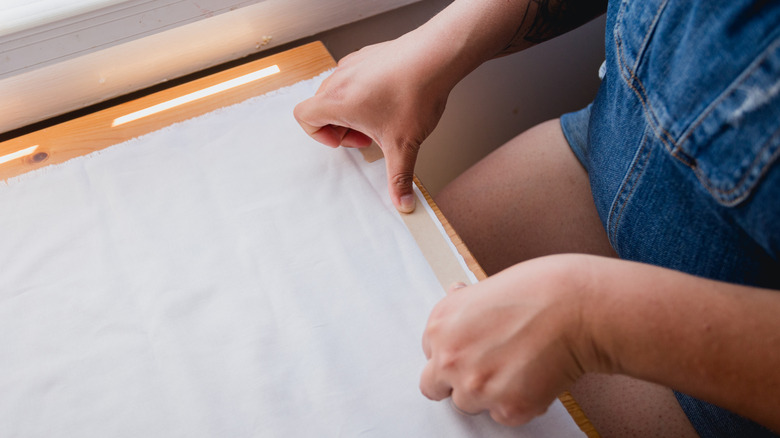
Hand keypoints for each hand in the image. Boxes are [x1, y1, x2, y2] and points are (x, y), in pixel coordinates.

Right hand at [294, 35, 453, 212]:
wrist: (437, 56)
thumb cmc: (415, 94)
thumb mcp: (404, 145)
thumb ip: (399, 178)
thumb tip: (402, 204)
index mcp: (337, 101)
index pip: (303, 117)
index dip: (319, 134)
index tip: (345, 141)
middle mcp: (339, 79)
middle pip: (322, 107)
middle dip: (342, 127)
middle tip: (369, 135)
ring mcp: (353, 64)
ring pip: (339, 91)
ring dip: (353, 109)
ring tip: (381, 118)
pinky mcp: (367, 55)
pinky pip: (355, 77)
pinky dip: (364, 91)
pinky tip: (391, 99)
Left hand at [420, 255, 593, 425]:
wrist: (577, 306)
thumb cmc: (538, 290)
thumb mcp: (485, 287)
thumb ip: (463, 304)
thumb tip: (458, 296)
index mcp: (440, 325)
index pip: (430, 354)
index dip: (454, 352)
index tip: (470, 350)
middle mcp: (450, 358)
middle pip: (436, 387)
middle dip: (457, 380)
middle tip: (487, 367)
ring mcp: (476, 387)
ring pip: (468, 404)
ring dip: (488, 393)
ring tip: (516, 366)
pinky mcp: (507, 407)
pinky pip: (502, 416)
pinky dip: (517, 402)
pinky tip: (533, 375)